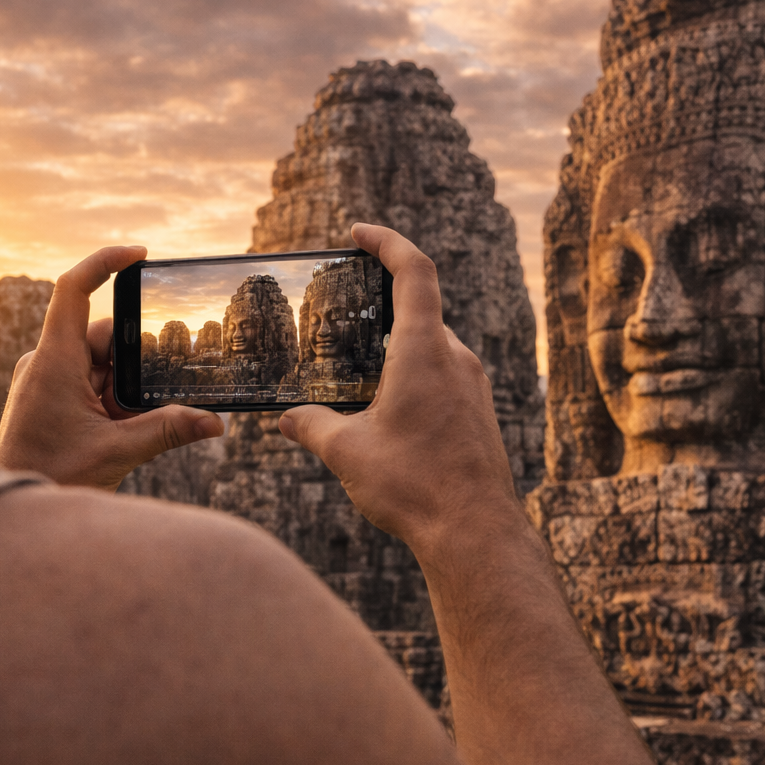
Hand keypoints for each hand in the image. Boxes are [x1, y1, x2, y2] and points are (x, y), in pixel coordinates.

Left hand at [0, 246, 222, 489]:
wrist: (15, 513)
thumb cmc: (50, 477)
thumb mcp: (117, 453)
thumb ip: (168, 431)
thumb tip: (216, 423)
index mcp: (54, 362)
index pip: (73, 290)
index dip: (104, 262)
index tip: (139, 255)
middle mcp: (47, 362)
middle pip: (103, 335)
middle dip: (136, 362)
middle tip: (157, 394)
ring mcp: (48, 379)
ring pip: (102, 363)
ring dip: (125, 388)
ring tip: (130, 425)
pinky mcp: (52, 397)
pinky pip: (92, 382)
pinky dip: (114, 399)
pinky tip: (124, 428)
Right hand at [278, 225, 521, 554]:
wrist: (474, 531)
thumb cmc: (415, 486)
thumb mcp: (347, 452)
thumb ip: (311, 426)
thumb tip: (286, 420)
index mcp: (425, 351)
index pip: (414, 271)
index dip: (387, 241)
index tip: (360, 233)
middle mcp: (456, 359)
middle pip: (420, 310)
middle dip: (381, 307)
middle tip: (344, 312)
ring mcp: (473, 386)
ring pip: (432, 347)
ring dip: (397, 348)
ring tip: (359, 371)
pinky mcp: (478, 412)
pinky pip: (445, 376)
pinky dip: (414, 376)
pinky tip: (389, 409)